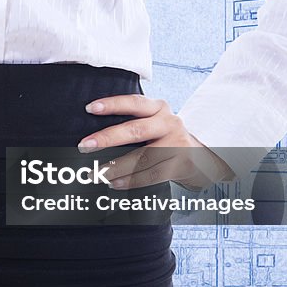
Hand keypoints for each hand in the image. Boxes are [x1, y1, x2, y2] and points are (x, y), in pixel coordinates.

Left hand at [76, 94, 234, 190]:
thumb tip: (94, 136)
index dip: (112, 104)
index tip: (90, 108)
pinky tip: (115, 183)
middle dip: (107, 138)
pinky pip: (152, 174)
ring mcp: (177, 143)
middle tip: (84, 145)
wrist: (202, 157)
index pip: (134, 102)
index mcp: (158, 108)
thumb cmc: (166, 139)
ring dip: (116, 166)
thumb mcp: (154, 122)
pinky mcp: (181, 164)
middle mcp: (169, 122)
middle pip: (135, 130)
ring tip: (97, 172)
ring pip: (142, 157)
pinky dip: (131, 180)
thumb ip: (133, 122)